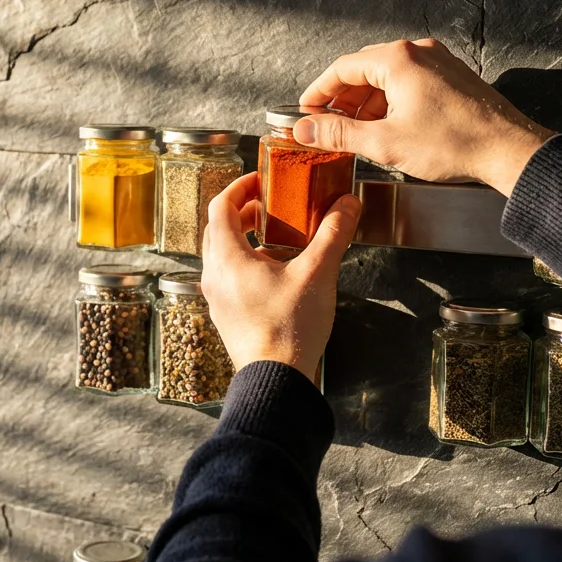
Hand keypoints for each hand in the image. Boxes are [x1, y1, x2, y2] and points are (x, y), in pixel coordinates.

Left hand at [201, 172, 360, 383]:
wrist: (276, 380)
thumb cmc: (289, 327)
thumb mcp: (316, 273)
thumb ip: (332, 234)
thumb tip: (347, 203)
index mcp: (227, 257)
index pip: (221, 206)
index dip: (240, 187)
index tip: (261, 181)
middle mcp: (214, 275)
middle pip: (219, 230)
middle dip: (244, 212)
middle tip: (272, 206)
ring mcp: (217, 298)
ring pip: (223, 255)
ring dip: (247, 240)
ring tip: (279, 239)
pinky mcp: (227, 316)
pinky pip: (230, 278)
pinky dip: (247, 264)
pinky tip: (278, 273)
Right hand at [297, 39, 554, 195]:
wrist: (507, 150)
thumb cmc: (455, 143)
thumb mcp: (385, 143)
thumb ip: (339, 134)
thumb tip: (307, 130)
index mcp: (398, 60)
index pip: (342, 68)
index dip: (318, 92)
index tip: (306, 112)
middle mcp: (418, 52)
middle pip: (364, 69)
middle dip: (342, 99)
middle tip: (327, 125)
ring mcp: (437, 62)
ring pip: (387, 77)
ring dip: (366, 103)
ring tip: (356, 132)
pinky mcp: (450, 76)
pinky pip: (409, 82)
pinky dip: (390, 101)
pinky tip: (387, 126)